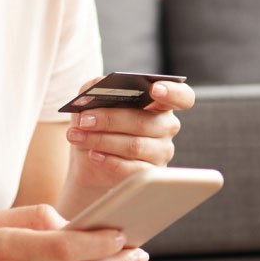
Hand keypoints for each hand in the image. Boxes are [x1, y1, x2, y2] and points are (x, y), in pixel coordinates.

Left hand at [64, 77, 196, 196]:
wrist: (89, 157)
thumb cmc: (97, 122)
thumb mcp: (92, 100)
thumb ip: (97, 87)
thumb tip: (98, 86)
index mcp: (160, 103)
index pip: (181, 97)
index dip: (172, 92)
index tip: (154, 89)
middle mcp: (166, 126)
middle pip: (144, 122)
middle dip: (109, 120)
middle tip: (84, 120)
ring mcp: (162, 152)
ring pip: (135, 146)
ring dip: (101, 140)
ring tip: (78, 136)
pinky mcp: (151, 174)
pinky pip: (133, 169)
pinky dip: (109, 161)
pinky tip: (93, 155)